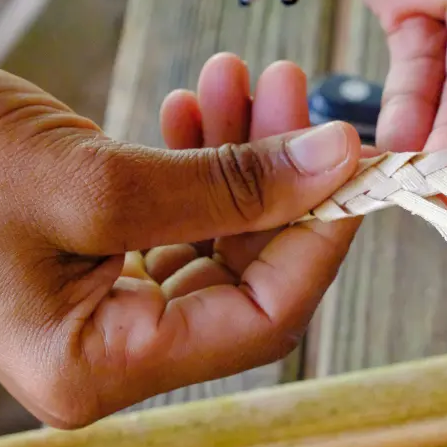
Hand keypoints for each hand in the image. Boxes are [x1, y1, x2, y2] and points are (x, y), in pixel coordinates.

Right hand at [0, 61, 358, 426]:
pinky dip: (197, 160)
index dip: (318, 243)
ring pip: (215, 237)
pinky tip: (199, 106)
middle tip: (296, 94)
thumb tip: (333, 163)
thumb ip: (224, 184)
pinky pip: (175, 216)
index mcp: (98, 367)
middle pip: (243, 276)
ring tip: (247, 79)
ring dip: (240, 156)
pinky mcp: (95, 256)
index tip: (351, 163)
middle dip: (279, 179)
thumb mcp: (95, 178)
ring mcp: (100, 305)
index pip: (258, 323)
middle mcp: (106, 351)